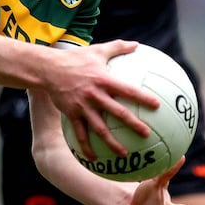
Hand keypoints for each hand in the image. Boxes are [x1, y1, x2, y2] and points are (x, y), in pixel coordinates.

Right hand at [44, 40, 159, 159]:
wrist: (48, 69)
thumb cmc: (75, 58)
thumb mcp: (98, 50)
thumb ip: (118, 47)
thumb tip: (137, 44)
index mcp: (103, 80)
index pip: (127, 90)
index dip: (142, 97)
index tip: (157, 105)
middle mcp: (95, 95)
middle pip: (117, 113)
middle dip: (133, 124)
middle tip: (147, 135)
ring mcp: (82, 107)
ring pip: (100, 128)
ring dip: (112, 143)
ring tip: (125, 155)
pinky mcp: (71, 114)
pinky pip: (80, 134)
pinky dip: (87, 148)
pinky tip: (94, 159)